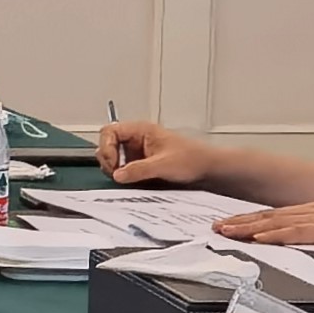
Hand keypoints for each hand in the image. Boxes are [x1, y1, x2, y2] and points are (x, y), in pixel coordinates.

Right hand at [100, 120, 219, 185]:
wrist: (206, 169)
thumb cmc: (191, 159)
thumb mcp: (163, 165)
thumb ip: (139, 169)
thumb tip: (117, 175)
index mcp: (140, 130)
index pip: (109, 132)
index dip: (107, 147)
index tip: (114, 165)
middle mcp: (136, 139)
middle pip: (107, 145)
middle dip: (108, 160)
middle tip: (117, 175)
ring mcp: (136, 152)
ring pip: (113, 159)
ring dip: (114, 170)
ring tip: (125, 179)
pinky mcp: (140, 164)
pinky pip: (122, 169)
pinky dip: (122, 176)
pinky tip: (131, 182)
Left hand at [219, 200, 313, 252]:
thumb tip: (307, 248)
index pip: (277, 215)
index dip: (251, 220)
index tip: (229, 225)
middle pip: (271, 216)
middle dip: (241, 222)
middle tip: (216, 228)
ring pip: (279, 223)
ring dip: (251, 228)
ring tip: (228, 232)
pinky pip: (300, 233)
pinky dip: (278, 236)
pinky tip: (261, 240)